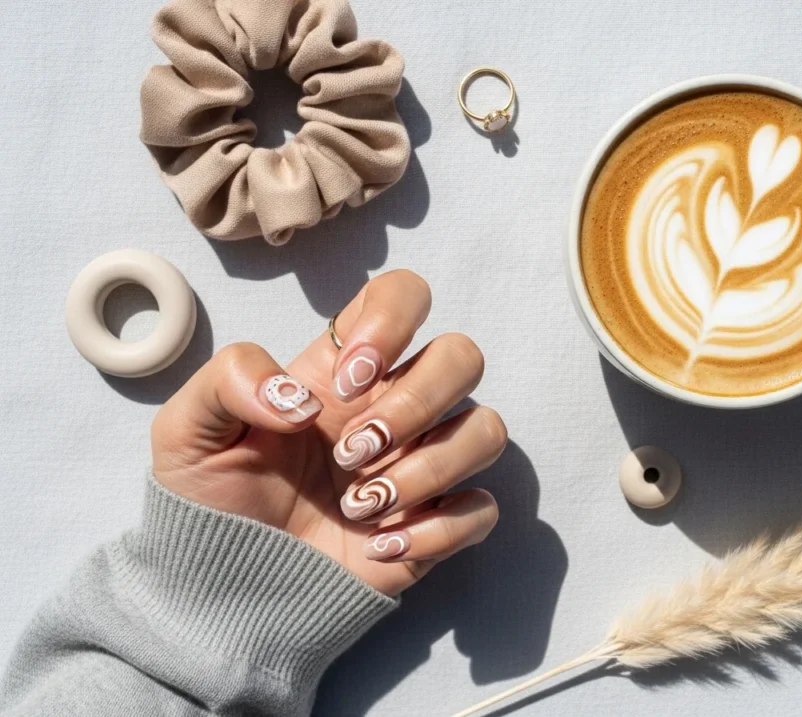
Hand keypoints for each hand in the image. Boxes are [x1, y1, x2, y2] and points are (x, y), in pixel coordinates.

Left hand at [151, 270, 506, 596]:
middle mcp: (394, 406)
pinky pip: (481, 509)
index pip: (405, 296)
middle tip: (351, 451)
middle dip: (415, 402)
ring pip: (486, 430)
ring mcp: (421, 463)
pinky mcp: (436, 524)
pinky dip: (437, 529)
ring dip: (426, 469)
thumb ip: (228, 380)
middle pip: (464, 355)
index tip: (346, 381)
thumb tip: (301, 399)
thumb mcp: (186, 430)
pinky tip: (379, 546)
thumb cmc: (213, 500)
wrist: (224, 586)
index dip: (392, 321)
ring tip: (359, 507)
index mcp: (344, 371)